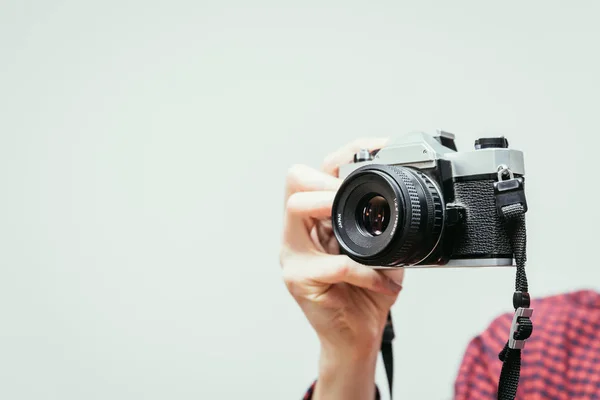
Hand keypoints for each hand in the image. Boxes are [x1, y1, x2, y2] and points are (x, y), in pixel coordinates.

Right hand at [280, 138, 403, 398]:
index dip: (342, 155)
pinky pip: (334, 263)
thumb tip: (408, 196)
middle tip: (358, 197)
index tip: (377, 148)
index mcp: (314, 222)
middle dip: (329, 180)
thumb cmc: (365, 295)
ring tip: (364, 232)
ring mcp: (293, 255)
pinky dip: (366, 272)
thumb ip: (381, 225)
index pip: (313, 173)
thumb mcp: (378, 251)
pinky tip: (383, 282)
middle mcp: (297, 234)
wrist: (355, 339)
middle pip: (295, 179)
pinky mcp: (299, 280)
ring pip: (298, 208)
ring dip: (335, 210)